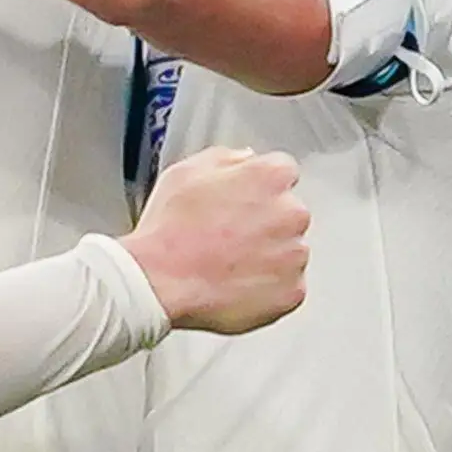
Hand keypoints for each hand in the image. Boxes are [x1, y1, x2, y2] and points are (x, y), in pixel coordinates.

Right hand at [123, 147, 308, 335]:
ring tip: (229, 264)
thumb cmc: (169, 230)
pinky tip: (237, 285)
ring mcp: (294, 255)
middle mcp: (291, 213)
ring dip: (269, 256)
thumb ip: (226, 159)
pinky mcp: (292, 292)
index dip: (259, 187)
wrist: (157, 283)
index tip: (245, 200)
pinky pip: (288, 287)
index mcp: (270, 176)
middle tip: (231, 236)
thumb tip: (245, 160)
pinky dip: (268, 288)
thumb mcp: (186, 172)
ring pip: (290, 251)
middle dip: (267, 222)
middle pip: (289, 213)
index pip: (283, 172)